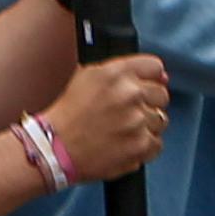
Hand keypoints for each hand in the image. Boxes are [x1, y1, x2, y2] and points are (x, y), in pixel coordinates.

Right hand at [42, 54, 169, 183]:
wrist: (53, 148)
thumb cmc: (68, 115)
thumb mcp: (88, 77)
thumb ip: (124, 71)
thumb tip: (161, 76)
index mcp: (116, 73)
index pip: (154, 67)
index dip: (150, 79)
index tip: (145, 88)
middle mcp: (129, 94)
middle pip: (161, 95)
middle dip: (147, 104)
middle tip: (126, 115)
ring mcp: (137, 120)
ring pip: (161, 120)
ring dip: (145, 127)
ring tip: (121, 131)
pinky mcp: (140, 144)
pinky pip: (156, 143)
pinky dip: (143, 147)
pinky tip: (124, 145)